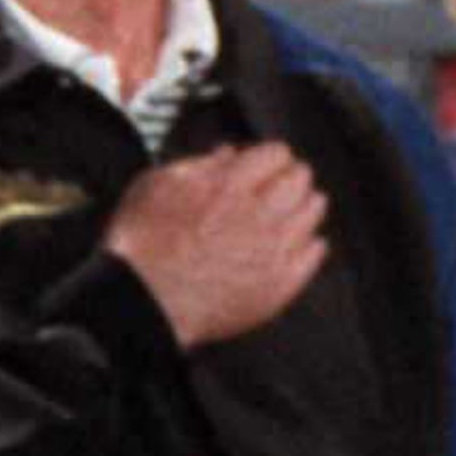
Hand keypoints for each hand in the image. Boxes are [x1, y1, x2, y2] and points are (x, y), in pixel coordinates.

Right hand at [103, 143, 327, 349]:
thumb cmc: (139, 247)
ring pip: (313, 210)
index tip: (260, 164)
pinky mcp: (280, 283)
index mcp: (227, 185)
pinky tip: (288, 244)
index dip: (266, 156)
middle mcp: (259, 213)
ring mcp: (274, 249)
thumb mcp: (153, 187)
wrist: (142, 302)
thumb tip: (227, 154)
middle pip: (301, 178)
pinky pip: (316, 251)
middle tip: (274, 185)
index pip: (276, 152)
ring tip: (282, 212)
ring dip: (301, 205)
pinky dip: (307, 243)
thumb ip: (196, 165)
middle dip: (288, 176)